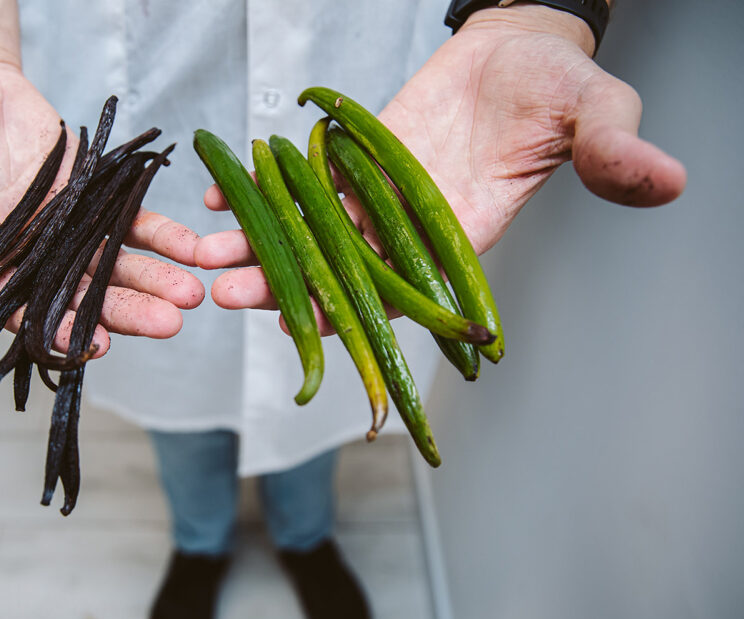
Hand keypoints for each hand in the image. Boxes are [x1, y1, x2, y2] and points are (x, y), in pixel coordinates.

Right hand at [0, 60, 203, 355]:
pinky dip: (163, 237)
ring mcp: (63, 228)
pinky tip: (194, 250)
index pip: (17, 302)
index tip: (92, 343)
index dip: (54, 325)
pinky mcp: (91, 199)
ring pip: (112, 265)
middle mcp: (26, 251)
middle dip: (124, 309)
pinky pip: (132, 223)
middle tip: (169, 324)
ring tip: (192, 296)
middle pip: (78, 291)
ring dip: (153, 282)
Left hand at [196, 3, 685, 313]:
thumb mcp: (592, 110)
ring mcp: (373, 197)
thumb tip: (663, 179)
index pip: (409, 285)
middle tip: (226, 296)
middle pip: (341, 269)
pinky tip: (216, 202)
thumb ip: (612, 149)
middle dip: (284, 284)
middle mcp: (408, 227)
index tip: (312, 324)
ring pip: (308, 234)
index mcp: (462, 232)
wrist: (515, 48)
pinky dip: (261, 194)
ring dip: (258, 247)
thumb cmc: (557, 83)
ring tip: (203, 260)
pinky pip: (299, 187)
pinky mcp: (349, 164)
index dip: (362, 308)